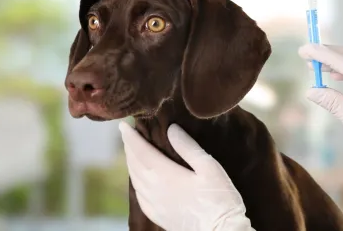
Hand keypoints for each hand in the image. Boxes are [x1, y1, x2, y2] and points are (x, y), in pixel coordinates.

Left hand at [119, 122, 253, 230]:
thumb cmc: (219, 199)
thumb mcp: (209, 167)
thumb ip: (189, 147)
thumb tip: (171, 129)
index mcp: (165, 174)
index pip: (141, 151)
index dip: (131, 137)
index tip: (123, 125)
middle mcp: (154, 189)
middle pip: (135, 164)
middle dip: (129, 147)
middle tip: (127, 134)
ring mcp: (155, 205)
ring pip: (135, 180)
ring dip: (131, 163)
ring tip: (132, 152)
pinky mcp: (159, 216)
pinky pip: (139, 196)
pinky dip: (135, 182)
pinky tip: (139, 180)